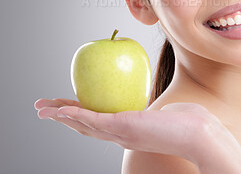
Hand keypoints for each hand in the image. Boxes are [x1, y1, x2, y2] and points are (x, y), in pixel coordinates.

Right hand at [34, 98, 240, 172]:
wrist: (199, 133)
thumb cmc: (188, 121)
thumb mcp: (166, 113)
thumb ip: (157, 111)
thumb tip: (157, 104)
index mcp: (128, 131)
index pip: (98, 124)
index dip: (80, 117)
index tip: (67, 107)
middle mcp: (120, 135)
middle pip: (84, 127)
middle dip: (62, 117)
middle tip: (42, 110)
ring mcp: (120, 133)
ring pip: (83, 125)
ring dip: (61, 116)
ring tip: (42, 109)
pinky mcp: (123, 127)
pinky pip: (93, 120)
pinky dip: (75, 115)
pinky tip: (61, 109)